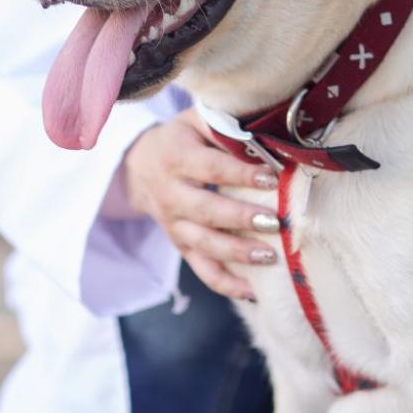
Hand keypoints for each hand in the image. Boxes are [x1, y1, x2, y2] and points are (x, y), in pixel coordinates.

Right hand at [120, 108, 283, 301]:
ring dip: (236, 252)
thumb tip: (266, 133)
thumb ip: (223, 124)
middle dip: (240, 218)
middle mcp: (171, 194)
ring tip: (269, 257)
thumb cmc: (181, 139)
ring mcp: (174, 224)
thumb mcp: (195, 120)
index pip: (211, 168)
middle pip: (205, 210)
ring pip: (203, 243)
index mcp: (176, 158)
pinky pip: (201, 269)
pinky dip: (225, 283)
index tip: (272, 177)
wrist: (139, 167)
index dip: (240, 174)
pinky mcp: (180, 246)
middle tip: (274, 221)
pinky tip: (253, 292)